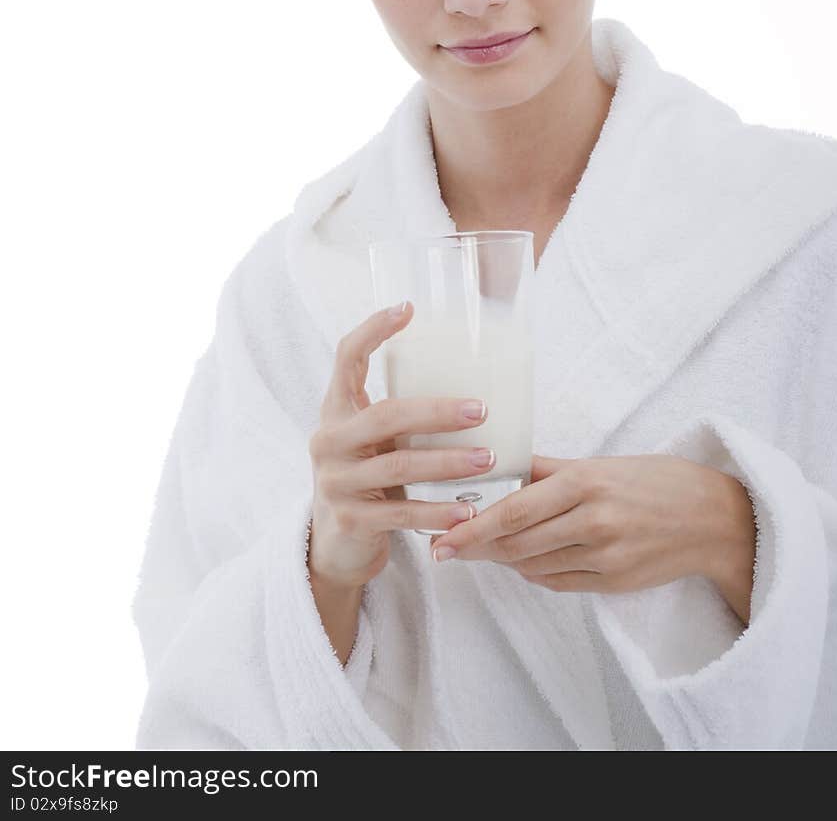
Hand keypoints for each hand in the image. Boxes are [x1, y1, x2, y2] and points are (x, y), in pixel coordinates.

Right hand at [307, 300, 496, 590]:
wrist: (336, 547)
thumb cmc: (370, 480)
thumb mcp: (374, 441)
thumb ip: (401, 418)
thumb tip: (477, 386)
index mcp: (336, 410)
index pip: (346, 357)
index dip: (373, 330)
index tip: (408, 308)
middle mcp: (328, 440)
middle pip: (386, 415)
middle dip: (438, 412)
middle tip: (481, 409)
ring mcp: (335, 482)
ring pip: (399, 466)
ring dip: (449, 464)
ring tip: (488, 460)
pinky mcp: (350, 520)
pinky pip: (401, 514)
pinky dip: (438, 512)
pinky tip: (469, 512)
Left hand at [429, 452, 756, 618]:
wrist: (715, 518)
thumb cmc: (657, 481)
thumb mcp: (602, 464)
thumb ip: (549, 468)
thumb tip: (500, 464)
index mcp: (586, 482)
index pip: (515, 509)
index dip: (473, 525)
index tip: (441, 535)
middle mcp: (594, 521)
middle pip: (518, 541)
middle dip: (477, 547)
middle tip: (445, 547)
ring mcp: (605, 556)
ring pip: (534, 565)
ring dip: (502, 560)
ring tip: (477, 551)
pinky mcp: (615, 582)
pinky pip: (559, 582)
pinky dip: (534, 572)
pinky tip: (522, 561)